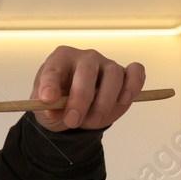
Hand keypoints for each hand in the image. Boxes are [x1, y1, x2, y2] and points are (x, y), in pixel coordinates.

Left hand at [29, 46, 145, 131]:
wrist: (72, 111)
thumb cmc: (58, 103)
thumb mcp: (45, 109)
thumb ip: (47, 108)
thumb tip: (51, 108)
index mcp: (59, 60)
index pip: (53, 68)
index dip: (50, 83)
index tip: (47, 99)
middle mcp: (84, 58)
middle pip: (87, 71)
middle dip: (80, 99)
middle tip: (72, 120)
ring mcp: (105, 64)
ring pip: (113, 75)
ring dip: (104, 101)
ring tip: (93, 121)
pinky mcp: (124, 75)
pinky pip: (135, 72)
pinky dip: (133, 84)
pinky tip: (123, 100)